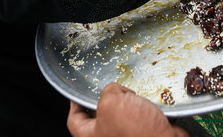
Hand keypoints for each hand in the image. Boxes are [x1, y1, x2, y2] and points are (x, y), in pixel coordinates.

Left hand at [67, 83, 187, 136]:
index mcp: (91, 136)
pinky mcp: (142, 132)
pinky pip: (140, 116)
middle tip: (115, 91)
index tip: (78, 93)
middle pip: (101, 113)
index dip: (75, 103)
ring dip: (130, 102)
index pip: (75, 118)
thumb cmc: (137, 133)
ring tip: (136, 99)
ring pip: (122, 113)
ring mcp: (125, 135)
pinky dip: (144, 108)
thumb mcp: (112, 103)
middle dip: (110, 98)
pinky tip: (148, 105)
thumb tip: (115, 90)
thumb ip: (107, 91)